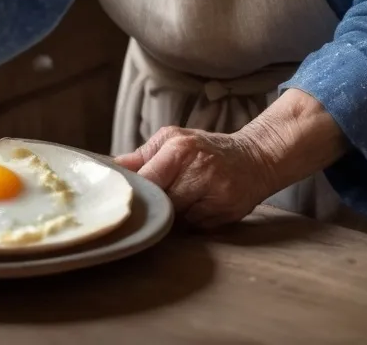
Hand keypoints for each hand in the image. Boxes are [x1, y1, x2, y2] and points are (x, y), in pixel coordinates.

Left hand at [115, 125, 273, 227]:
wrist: (254, 158)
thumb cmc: (205, 149)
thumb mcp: (173, 139)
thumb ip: (143, 156)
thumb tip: (112, 168)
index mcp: (180, 149)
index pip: (147, 181)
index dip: (136, 193)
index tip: (124, 199)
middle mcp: (199, 170)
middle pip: (162, 203)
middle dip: (154, 206)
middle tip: (149, 205)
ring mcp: (215, 194)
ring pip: (177, 219)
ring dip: (171, 216)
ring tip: (177, 202)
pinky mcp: (227, 214)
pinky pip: (195, 228)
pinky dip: (190, 223)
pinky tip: (195, 209)